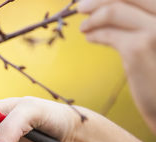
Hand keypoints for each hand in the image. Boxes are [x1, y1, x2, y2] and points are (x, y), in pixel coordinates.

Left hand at [78, 0, 155, 132]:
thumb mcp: (155, 40)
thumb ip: (140, 22)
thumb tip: (107, 7)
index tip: (95, 0)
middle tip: (82, 7)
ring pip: (114, 10)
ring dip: (93, 17)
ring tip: (84, 27)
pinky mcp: (139, 48)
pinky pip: (108, 34)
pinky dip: (95, 34)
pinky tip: (90, 38)